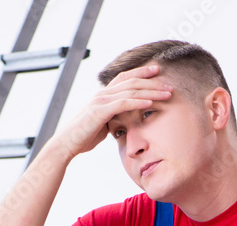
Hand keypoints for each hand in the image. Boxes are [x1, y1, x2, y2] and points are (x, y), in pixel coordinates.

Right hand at [52, 64, 172, 159]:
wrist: (67, 144)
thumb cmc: (84, 136)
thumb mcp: (103, 124)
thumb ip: (114, 117)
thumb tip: (124, 119)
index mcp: (104, 95)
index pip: (125, 78)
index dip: (142, 73)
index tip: (158, 71)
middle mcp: (102, 94)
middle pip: (132, 81)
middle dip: (153, 82)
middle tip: (170, 84)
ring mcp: (101, 101)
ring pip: (130, 91)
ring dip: (151, 91)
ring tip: (167, 93)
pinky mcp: (100, 111)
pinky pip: (123, 104)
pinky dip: (138, 102)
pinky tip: (150, 103)